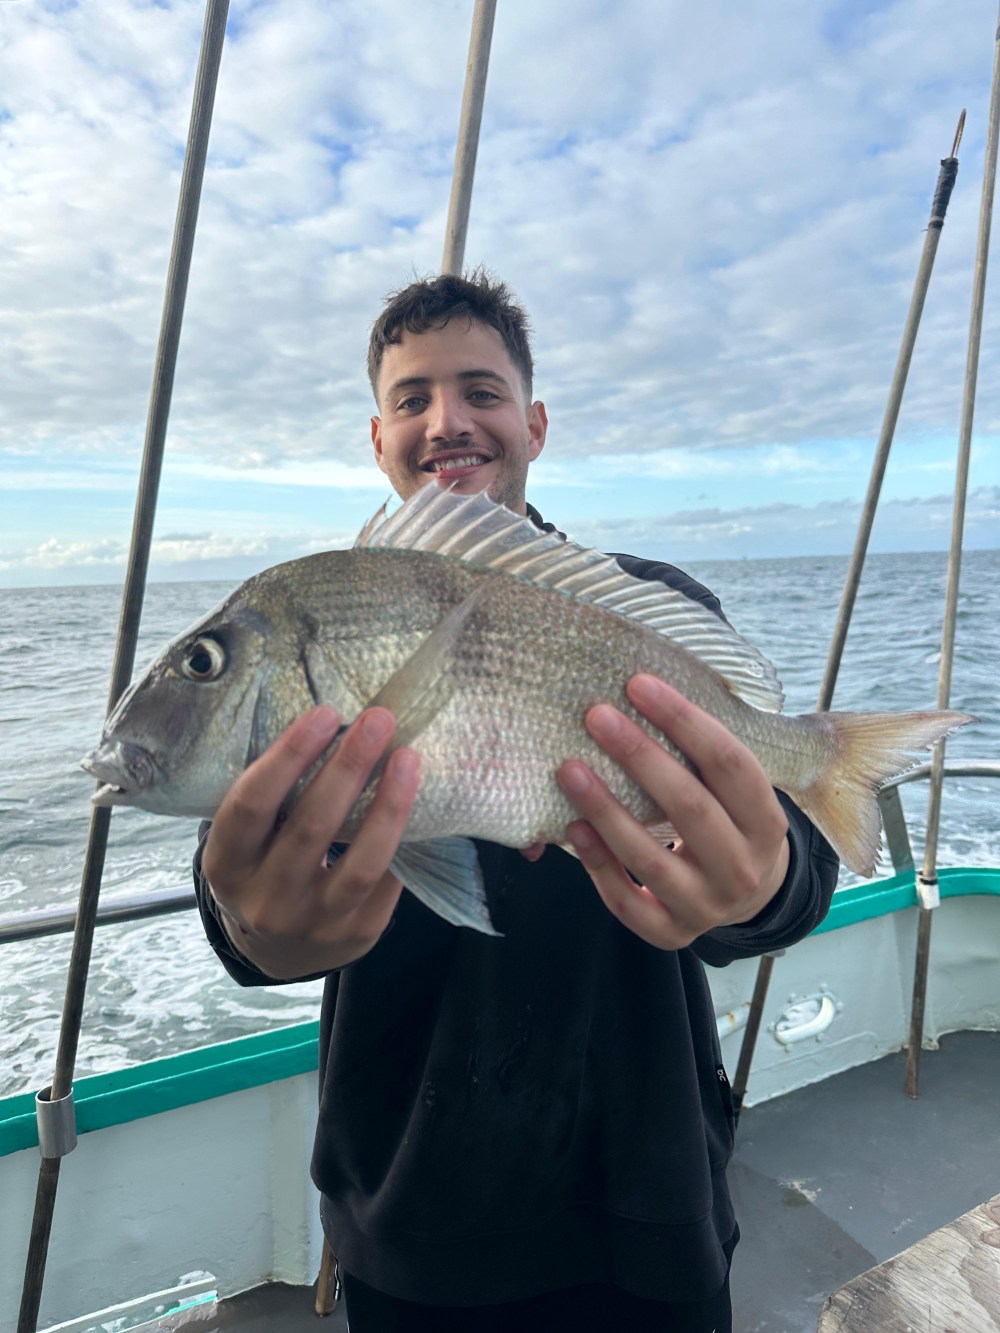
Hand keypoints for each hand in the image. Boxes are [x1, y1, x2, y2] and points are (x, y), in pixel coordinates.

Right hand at [202, 705, 419, 977]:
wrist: (278, 949)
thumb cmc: (264, 867)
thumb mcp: (247, 841)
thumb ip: (274, 798)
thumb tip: (335, 726)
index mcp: (227, 866)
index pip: (253, 805)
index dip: (289, 756)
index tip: (326, 714)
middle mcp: (266, 900)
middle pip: (311, 827)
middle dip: (349, 767)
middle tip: (378, 720)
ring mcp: (314, 923)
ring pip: (360, 863)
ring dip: (389, 804)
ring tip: (407, 758)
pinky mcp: (357, 935)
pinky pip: (387, 882)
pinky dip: (401, 838)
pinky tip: (416, 800)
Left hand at [556, 674, 788, 949]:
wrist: (745, 897)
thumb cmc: (728, 822)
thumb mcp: (737, 793)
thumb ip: (704, 756)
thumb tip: (642, 688)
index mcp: (767, 823)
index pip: (729, 763)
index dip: (684, 720)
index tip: (639, 684)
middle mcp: (743, 868)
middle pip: (689, 807)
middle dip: (639, 756)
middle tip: (596, 715)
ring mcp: (707, 907)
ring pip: (651, 858)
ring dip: (606, 810)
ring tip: (569, 770)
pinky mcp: (672, 933)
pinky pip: (627, 902)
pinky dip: (598, 865)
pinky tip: (573, 827)